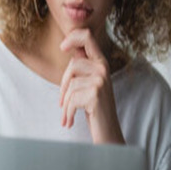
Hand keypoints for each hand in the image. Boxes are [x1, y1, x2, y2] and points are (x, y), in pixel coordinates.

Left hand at [58, 29, 125, 144]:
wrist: (108, 132)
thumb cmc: (95, 109)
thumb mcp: (90, 84)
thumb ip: (83, 66)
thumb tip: (68, 46)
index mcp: (101, 63)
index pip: (88, 36)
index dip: (73, 37)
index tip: (62, 48)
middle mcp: (103, 69)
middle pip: (73, 64)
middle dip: (63, 85)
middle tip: (62, 102)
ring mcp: (101, 80)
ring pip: (70, 84)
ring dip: (65, 103)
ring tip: (67, 115)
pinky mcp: (96, 94)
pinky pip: (71, 99)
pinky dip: (68, 113)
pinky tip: (70, 121)